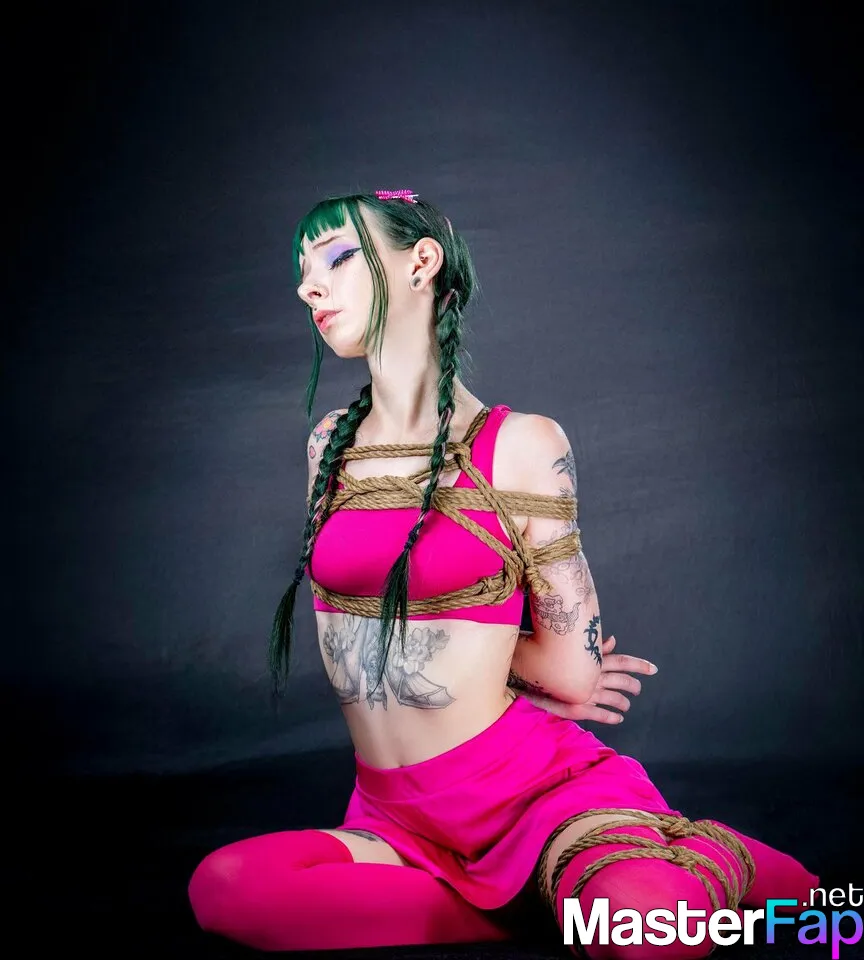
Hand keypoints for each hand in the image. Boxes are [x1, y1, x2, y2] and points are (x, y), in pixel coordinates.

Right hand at [514, 635, 657, 724]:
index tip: (654, 669)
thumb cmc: (546, 655)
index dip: (638, 665)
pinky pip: (600, 714)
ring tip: (626, 706)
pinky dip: (611, 716)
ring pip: (613, 698)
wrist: (522, 669)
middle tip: (638, 689)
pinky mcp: (576, 706)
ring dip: (623, 702)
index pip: (620, 661)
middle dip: (633, 685)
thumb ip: (593, 647)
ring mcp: (584, 691)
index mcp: (590, 660)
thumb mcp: (570, 649)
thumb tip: (613, 640)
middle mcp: (591, 675)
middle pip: (620, 680)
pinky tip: (618, 718)